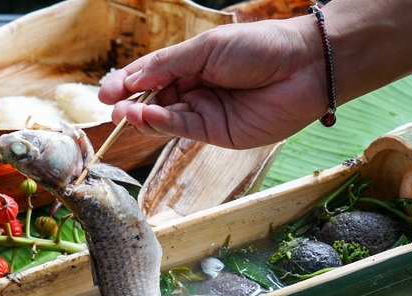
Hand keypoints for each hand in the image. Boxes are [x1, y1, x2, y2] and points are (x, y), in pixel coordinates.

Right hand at [98, 16, 326, 148]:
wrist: (305, 66)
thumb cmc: (260, 47)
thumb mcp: (205, 49)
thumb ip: (167, 67)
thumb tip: (130, 81)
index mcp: (191, 66)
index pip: (150, 77)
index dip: (127, 84)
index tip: (106, 93)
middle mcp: (195, 91)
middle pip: (152, 101)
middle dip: (130, 105)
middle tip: (112, 108)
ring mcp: (205, 113)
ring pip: (164, 119)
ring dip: (142, 117)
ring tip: (124, 114)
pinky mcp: (217, 133)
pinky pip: (182, 129)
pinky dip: (162, 124)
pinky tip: (146, 117)